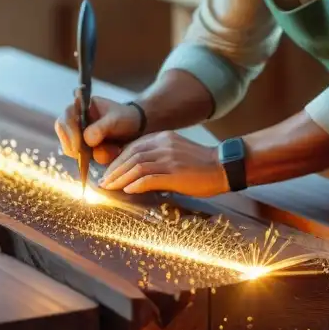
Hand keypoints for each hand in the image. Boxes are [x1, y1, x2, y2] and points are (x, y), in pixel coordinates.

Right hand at [54, 96, 142, 166]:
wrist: (135, 127)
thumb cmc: (124, 117)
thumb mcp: (115, 120)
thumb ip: (101, 128)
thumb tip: (87, 139)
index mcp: (79, 107)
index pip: (65, 119)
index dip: (70, 133)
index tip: (79, 147)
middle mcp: (75, 120)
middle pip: (64, 136)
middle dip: (76, 147)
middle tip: (88, 156)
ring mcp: (78, 134)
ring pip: (72, 149)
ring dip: (89, 154)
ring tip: (112, 150)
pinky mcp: (84, 147)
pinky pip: (81, 157)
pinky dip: (95, 158)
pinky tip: (111, 152)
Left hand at [99, 131, 228, 196]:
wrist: (224, 166)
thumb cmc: (200, 163)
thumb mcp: (175, 152)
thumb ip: (157, 157)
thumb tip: (136, 172)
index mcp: (162, 138)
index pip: (132, 148)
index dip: (117, 161)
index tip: (108, 173)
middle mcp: (164, 145)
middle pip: (131, 157)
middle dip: (114, 171)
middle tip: (104, 183)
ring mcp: (170, 159)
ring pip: (137, 167)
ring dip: (121, 179)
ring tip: (111, 188)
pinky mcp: (176, 173)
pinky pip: (151, 178)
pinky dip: (137, 184)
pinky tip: (129, 191)